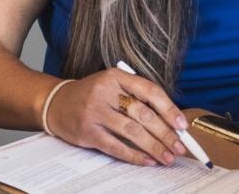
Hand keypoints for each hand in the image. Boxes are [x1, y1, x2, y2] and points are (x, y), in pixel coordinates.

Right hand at [42, 69, 189, 166]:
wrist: (56, 103)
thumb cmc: (92, 95)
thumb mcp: (112, 86)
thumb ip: (137, 98)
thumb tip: (170, 123)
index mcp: (115, 76)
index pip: (149, 91)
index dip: (169, 108)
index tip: (182, 125)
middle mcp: (105, 92)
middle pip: (143, 114)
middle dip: (166, 133)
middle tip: (180, 147)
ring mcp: (95, 112)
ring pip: (132, 131)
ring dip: (154, 147)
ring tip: (168, 157)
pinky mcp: (87, 132)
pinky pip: (116, 146)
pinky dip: (134, 156)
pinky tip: (147, 161)